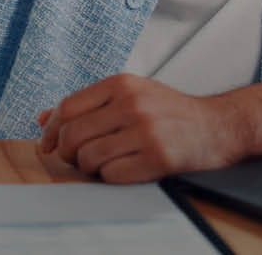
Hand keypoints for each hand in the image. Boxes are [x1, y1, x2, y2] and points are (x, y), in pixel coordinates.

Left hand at [36, 74, 247, 183]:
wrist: (217, 126)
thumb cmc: (169, 112)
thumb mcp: (130, 95)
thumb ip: (87, 105)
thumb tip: (43, 118)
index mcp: (121, 84)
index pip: (67, 107)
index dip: (52, 130)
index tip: (48, 144)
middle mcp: (132, 104)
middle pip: (73, 134)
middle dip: (67, 153)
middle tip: (76, 158)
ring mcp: (145, 131)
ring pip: (89, 157)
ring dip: (89, 167)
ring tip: (103, 163)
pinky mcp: (158, 157)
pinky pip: (112, 174)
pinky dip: (111, 177)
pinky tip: (124, 168)